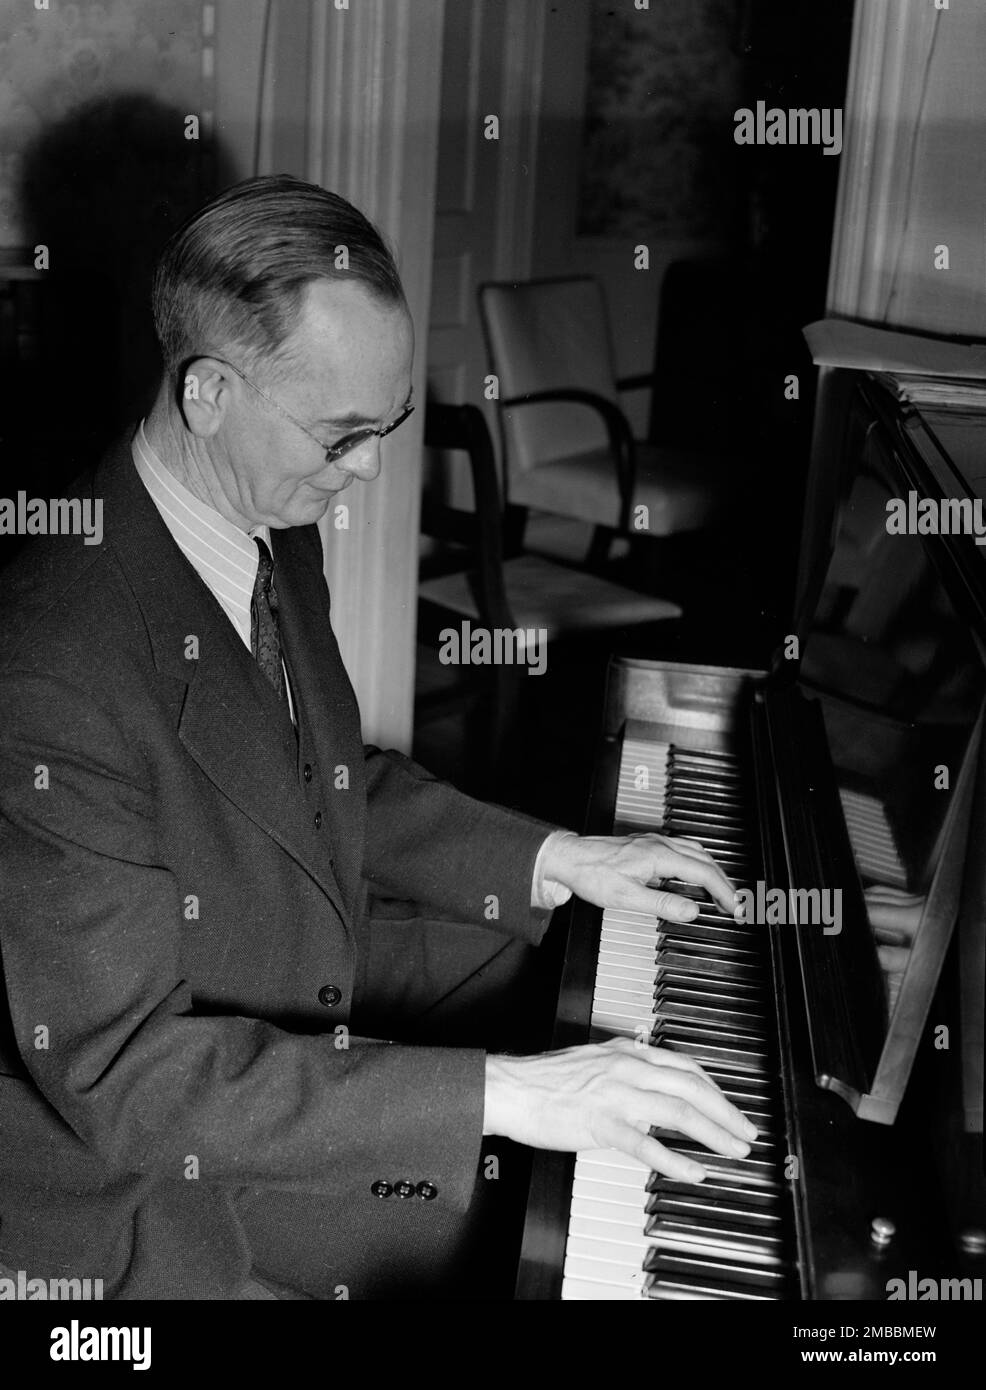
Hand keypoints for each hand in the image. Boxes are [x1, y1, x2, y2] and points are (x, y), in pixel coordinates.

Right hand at [484, 1039, 756, 1179]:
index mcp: (626, 1052)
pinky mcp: (601, 1123)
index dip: (714, 1087)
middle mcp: (627, 1068)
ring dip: (713, 1133)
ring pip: (678, 1111)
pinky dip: (675, 1159)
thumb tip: (648, 1075)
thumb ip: (623, 1065)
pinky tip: (693, 1172)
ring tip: (734, 1151)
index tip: (729, 1105)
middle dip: (726, 1111)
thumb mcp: (593, 1057)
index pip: (684, 1066)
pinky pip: (646, 1144)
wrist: (511, 1088)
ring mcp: (616, 1096)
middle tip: (747, 1132)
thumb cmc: (545, 1078)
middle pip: (692, 1087)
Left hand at [540, 830, 738, 924]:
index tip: (735, 907)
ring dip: (713, 870)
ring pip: (696, 852)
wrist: (569, 858)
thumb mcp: (627, 897)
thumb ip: (662, 904)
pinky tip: (694, 873)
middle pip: (705, 860)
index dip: (723, 892)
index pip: (703, 873)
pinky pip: (683, 850)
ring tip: (721, 891)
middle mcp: (660, 845)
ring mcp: (653, 842)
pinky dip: (698, 863)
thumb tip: (692, 910)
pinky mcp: (647, 845)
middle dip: (724, 882)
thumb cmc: (592, 875)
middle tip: (735, 904)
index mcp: (659, 856)